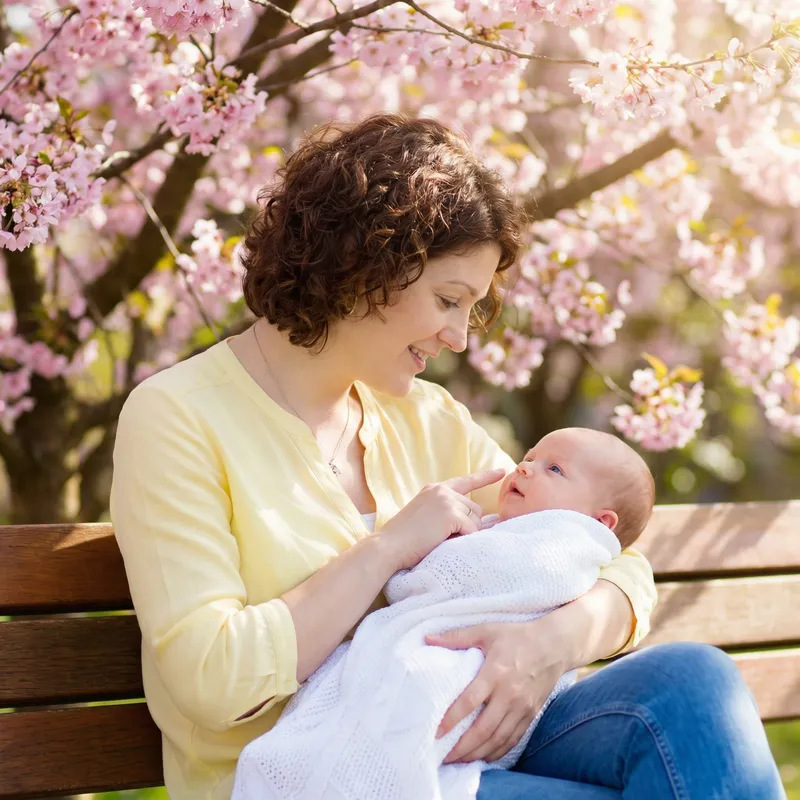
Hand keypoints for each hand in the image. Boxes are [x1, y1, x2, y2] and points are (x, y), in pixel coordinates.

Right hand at [377, 469, 504, 570]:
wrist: (388, 546)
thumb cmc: (405, 540)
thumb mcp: (425, 516)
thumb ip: (446, 511)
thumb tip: (477, 518)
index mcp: (435, 489)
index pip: (466, 481)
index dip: (486, 477)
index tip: (502, 471)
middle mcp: (442, 490)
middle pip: (475, 509)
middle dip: (468, 525)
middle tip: (445, 537)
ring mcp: (447, 500)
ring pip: (476, 520)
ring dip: (465, 534)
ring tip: (441, 539)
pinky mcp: (451, 514)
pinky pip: (472, 530)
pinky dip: (463, 540)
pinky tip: (444, 542)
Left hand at [425, 618, 568, 764]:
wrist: (555, 645)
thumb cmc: (517, 636)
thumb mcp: (486, 631)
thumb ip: (457, 637)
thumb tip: (428, 639)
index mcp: (495, 672)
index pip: (470, 701)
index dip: (452, 719)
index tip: (436, 732)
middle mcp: (509, 694)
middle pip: (483, 729)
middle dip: (461, 747)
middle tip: (443, 756)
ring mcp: (522, 707)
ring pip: (497, 739)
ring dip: (477, 754)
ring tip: (457, 760)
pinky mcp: (531, 715)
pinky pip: (512, 740)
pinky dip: (496, 752)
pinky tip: (482, 756)